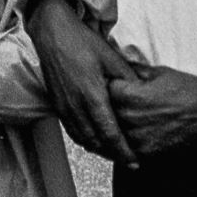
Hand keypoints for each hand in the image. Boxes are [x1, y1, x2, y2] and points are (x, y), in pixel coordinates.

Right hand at [25, 0, 137, 163]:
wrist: (54, 34)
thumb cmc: (84, 42)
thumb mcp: (111, 57)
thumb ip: (127, 79)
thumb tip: (143, 95)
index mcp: (92, 96)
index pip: (110, 134)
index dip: (123, 151)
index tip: (135, 162)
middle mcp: (76, 108)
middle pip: (96, 143)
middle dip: (113, 155)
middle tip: (128, 159)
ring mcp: (64, 109)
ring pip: (83, 140)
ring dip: (99, 150)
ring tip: (114, 152)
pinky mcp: (57, 106)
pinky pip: (73, 132)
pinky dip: (85, 140)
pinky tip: (95, 138)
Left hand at [106, 62, 196, 157]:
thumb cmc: (186, 88)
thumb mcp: (160, 72)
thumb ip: (136, 69)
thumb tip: (121, 60)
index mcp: (132, 97)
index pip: (106, 90)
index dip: (108, 85)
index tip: (111, 83)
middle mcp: (131, 120)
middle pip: (106, 114)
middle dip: (108, 106)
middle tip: (111, 100)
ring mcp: (138, 140)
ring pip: (114, 134)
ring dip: (114, 126)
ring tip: (121, 117)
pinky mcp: (146, 154)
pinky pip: (126, 149)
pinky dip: (125, 141)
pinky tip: (131, 133)